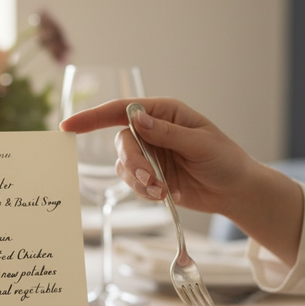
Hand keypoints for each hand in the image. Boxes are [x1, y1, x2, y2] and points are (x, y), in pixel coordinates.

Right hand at [60, 97, 303, 264]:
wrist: (235, 190)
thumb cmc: (224, 159)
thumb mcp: (199, 143)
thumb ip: (166, 133)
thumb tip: (136, 119)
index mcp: (164, 113)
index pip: (121, 110)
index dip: (92, 117)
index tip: (69, 126)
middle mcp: (152, 131)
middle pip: (122, 142)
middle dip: (133, 162)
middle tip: (150, 179)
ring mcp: (149, 154)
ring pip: (124, 165)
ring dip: (139, 181)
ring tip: (163, 191)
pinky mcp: (150, 176)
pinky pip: (132, 183)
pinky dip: (144, 191)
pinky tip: (165, 195)